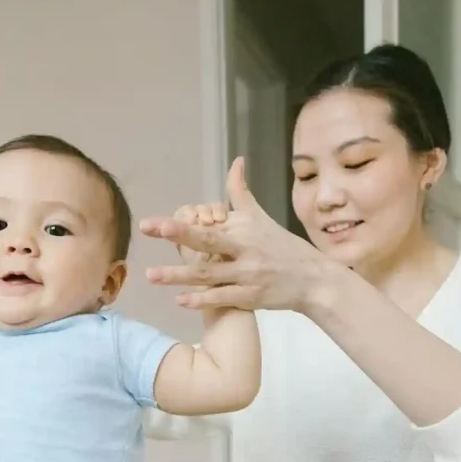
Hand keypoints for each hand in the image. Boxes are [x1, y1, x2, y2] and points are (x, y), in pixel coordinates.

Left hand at [140, 157, 326, 312]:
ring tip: (150, 275)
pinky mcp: (251, 298)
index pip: (206, 226)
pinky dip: (202, 300)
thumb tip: (236, 161)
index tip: (152, 222)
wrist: (312, 279)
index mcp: (242, 231)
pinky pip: (223, 298)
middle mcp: (244, 251)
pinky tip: (180, 300)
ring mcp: (247, 275)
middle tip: (148, 229)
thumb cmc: (282, 247)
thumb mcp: (261, 218)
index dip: (179, 224)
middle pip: (206, 242)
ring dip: (179, 276)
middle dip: (177, 235)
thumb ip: (241, 192)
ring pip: (209, 275)